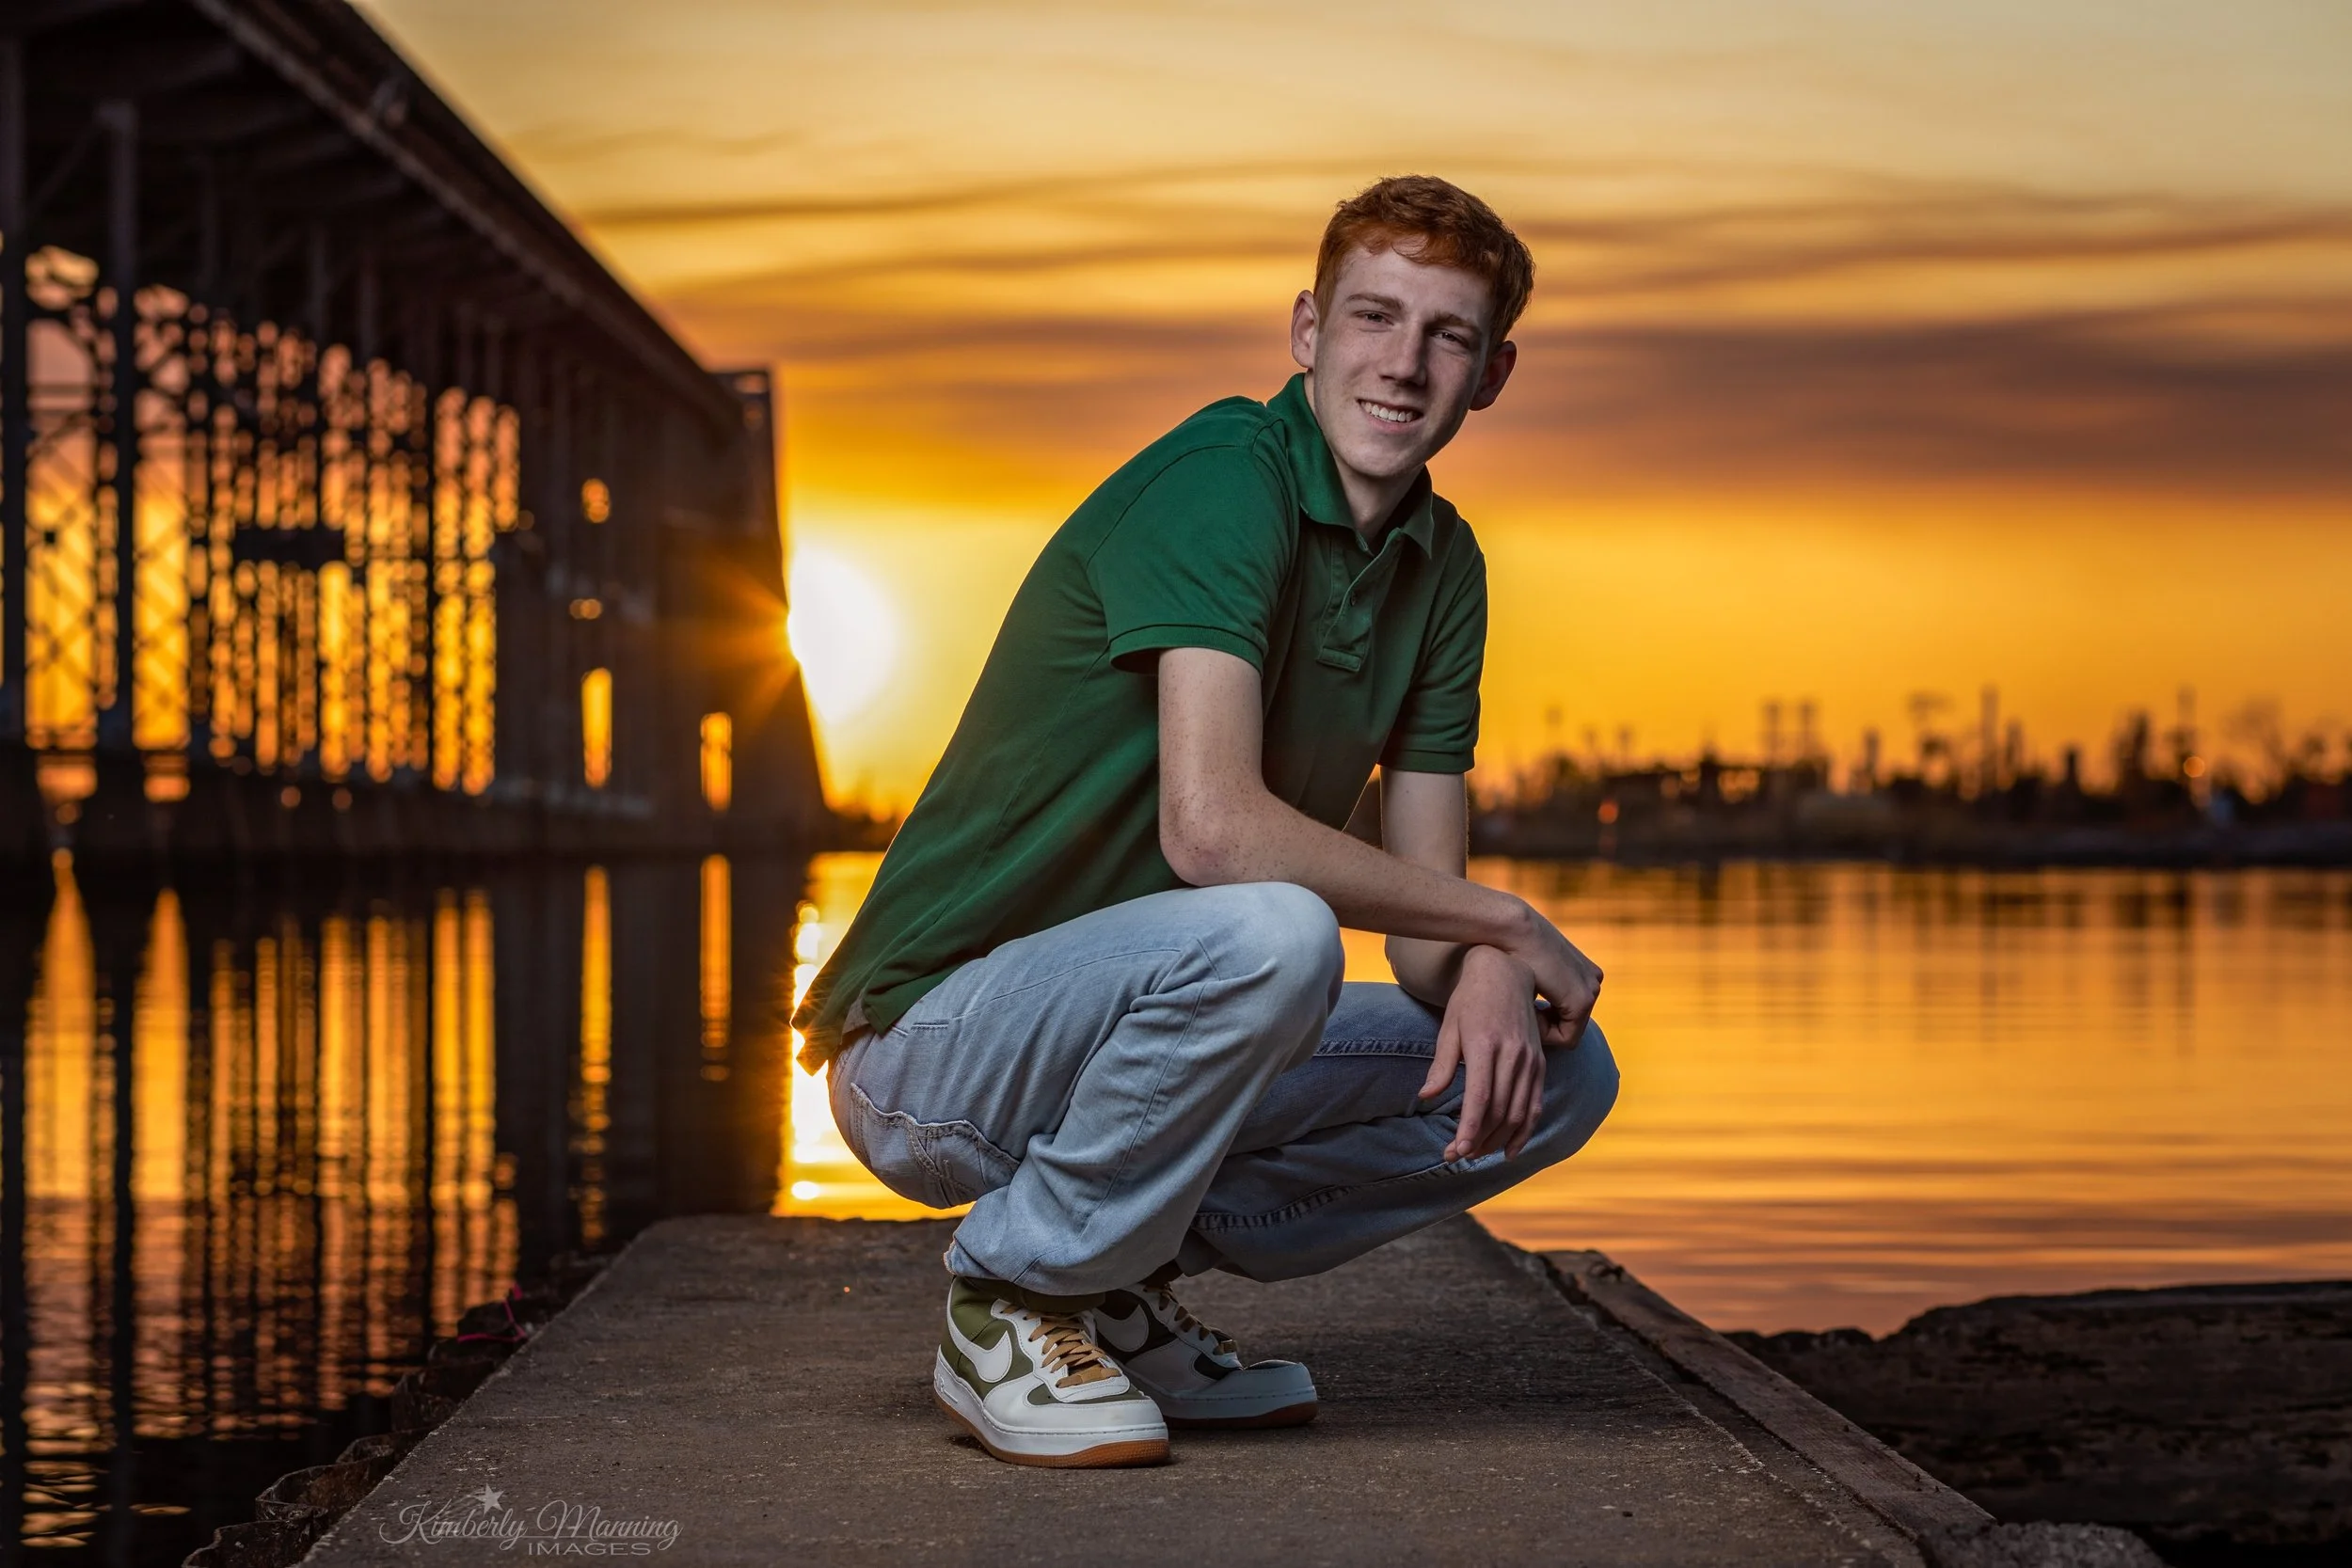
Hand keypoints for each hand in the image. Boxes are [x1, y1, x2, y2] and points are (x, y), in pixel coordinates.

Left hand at [1419, 945, 1548, 1161]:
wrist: (1505, 973)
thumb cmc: (1470, 1001)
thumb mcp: (1449, 1028)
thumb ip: (1441, 1065)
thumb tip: (1425, 1097)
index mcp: (1486, 1045)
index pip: (1480, 1097)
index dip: (1470, 1128)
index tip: (1458, 1151)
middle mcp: (1513, 1054)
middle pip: (1500, 1110)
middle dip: (1479, 1139)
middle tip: (1457, 1156)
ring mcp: (1530, 1060)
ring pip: (1519, 1112)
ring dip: (1499, 1140)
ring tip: (1477, 1154)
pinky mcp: (1540, 1063)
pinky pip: (1536, 1104)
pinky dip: (1525, 1131)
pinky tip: (1510, 1150)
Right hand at [1495, 900, 1602, 1052]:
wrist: (1513, 929)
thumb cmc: (1511, 948)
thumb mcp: (1533, 969)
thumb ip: (1540, 986)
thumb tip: (1533, 1005)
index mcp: (1584, 972)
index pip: (1567, 1014)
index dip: (1541, 1017)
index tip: (1522, 1004)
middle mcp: (1593, 981)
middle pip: (1569, 1024)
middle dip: (1544, 1023)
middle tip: (1520, 1007)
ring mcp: (1591, 991)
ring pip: (1568, 1033)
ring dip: (1543, 1028)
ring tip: (1523, 1007)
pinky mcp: (1582, 1001)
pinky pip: (1565, 1038)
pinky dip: (1544, 1033)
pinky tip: (1528, 1011)